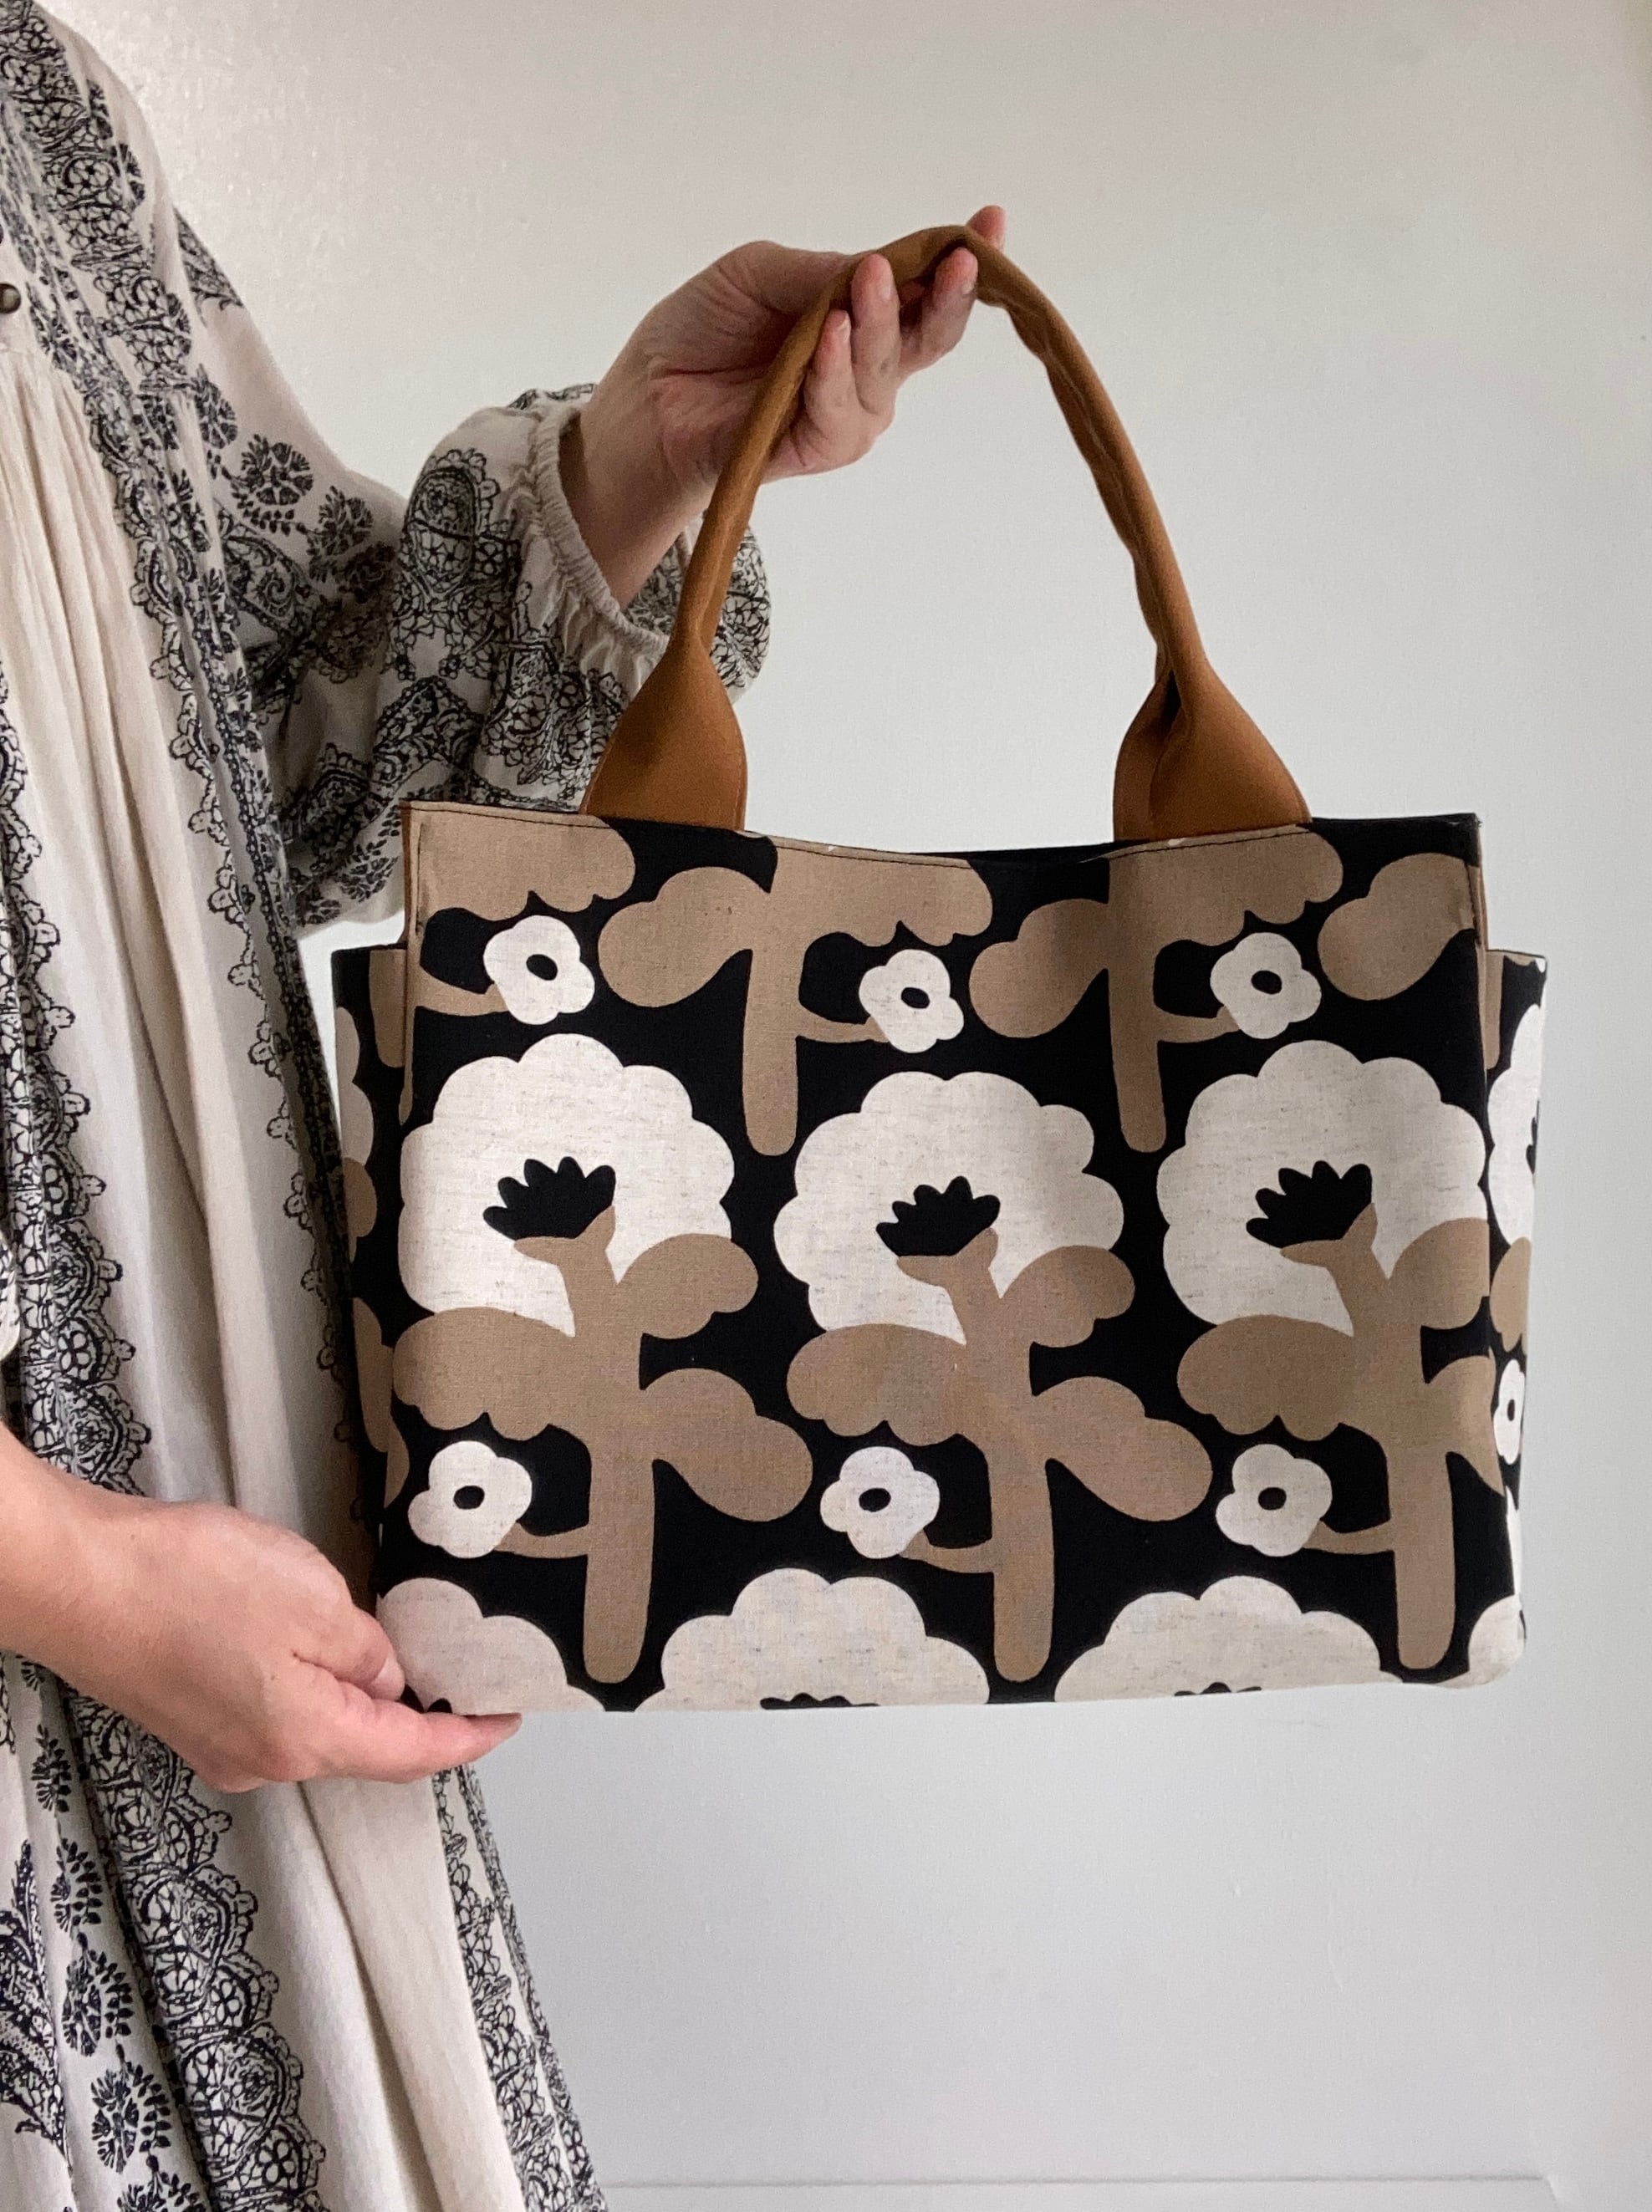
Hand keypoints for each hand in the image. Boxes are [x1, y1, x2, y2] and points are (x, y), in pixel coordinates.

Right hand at [0, 1436, 514, 1790]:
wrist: (76, 1582)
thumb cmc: (190, 1585)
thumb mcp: (314, 1600)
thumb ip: (367, 1650)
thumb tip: (388, 1682)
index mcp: (308, 1738)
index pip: (411, 1754)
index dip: (466, 1738)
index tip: (506, 1718)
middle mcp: (265, 1760)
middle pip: (364, 1745)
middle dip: (414, 1711)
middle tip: (458, 1669)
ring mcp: (221, 1743)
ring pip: (316, 1723)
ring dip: (354, 1687)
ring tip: (387, 1636)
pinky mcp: (190, 1714)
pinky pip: (273, 1706)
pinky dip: (307, 1679)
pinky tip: (309, 1634)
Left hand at [565, 205, 1006, 603]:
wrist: (647, 398)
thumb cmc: (701, 330)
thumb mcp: (757, 273)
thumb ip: (819, 272)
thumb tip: (879, 265)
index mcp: (860, 314)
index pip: (921, 287)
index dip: (959, 259)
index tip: (990, 222)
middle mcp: (866, 365)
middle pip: (927, 335)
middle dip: (947, 297)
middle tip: (960, 259)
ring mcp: (849, 410)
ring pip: (886, 370)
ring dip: (878, 323)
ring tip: (864, 284)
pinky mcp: (820, 448)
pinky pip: (843, 413)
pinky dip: (836, 371)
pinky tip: (827, 336)